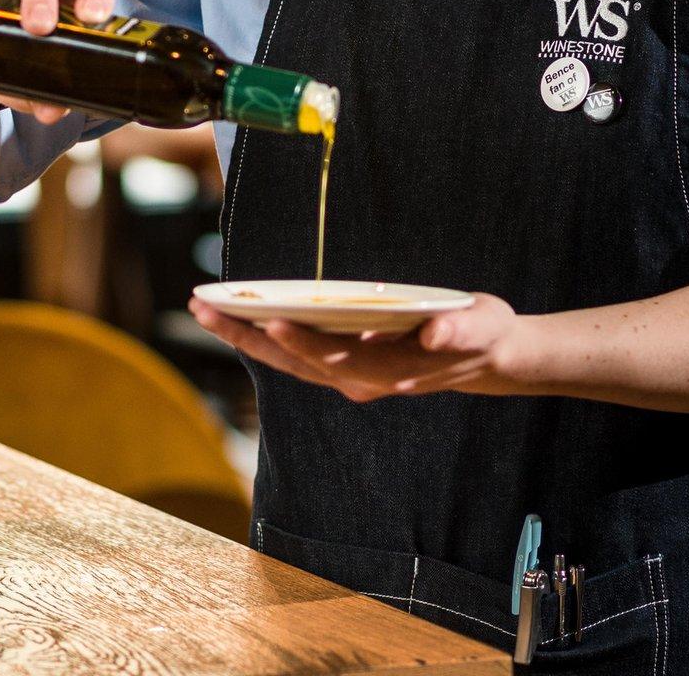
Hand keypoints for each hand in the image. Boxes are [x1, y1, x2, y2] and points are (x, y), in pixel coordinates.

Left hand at [188, 293, 523, 401]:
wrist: (484, 357)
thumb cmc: (479, 334)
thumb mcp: (480, 327)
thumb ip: (458, 331)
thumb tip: (435, 332)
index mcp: (390, 372)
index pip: (336, 359)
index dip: (303, 344)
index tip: (271, 322)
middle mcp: (361, 379)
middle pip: (294, 362)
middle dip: (247, 337)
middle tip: (203, 308)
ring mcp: (349, 375)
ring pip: (287, 361)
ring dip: (244, 337)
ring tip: (204, 309)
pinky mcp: (343, 364)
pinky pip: (294, 354)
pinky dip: (262, 337)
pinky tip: (236, 318)